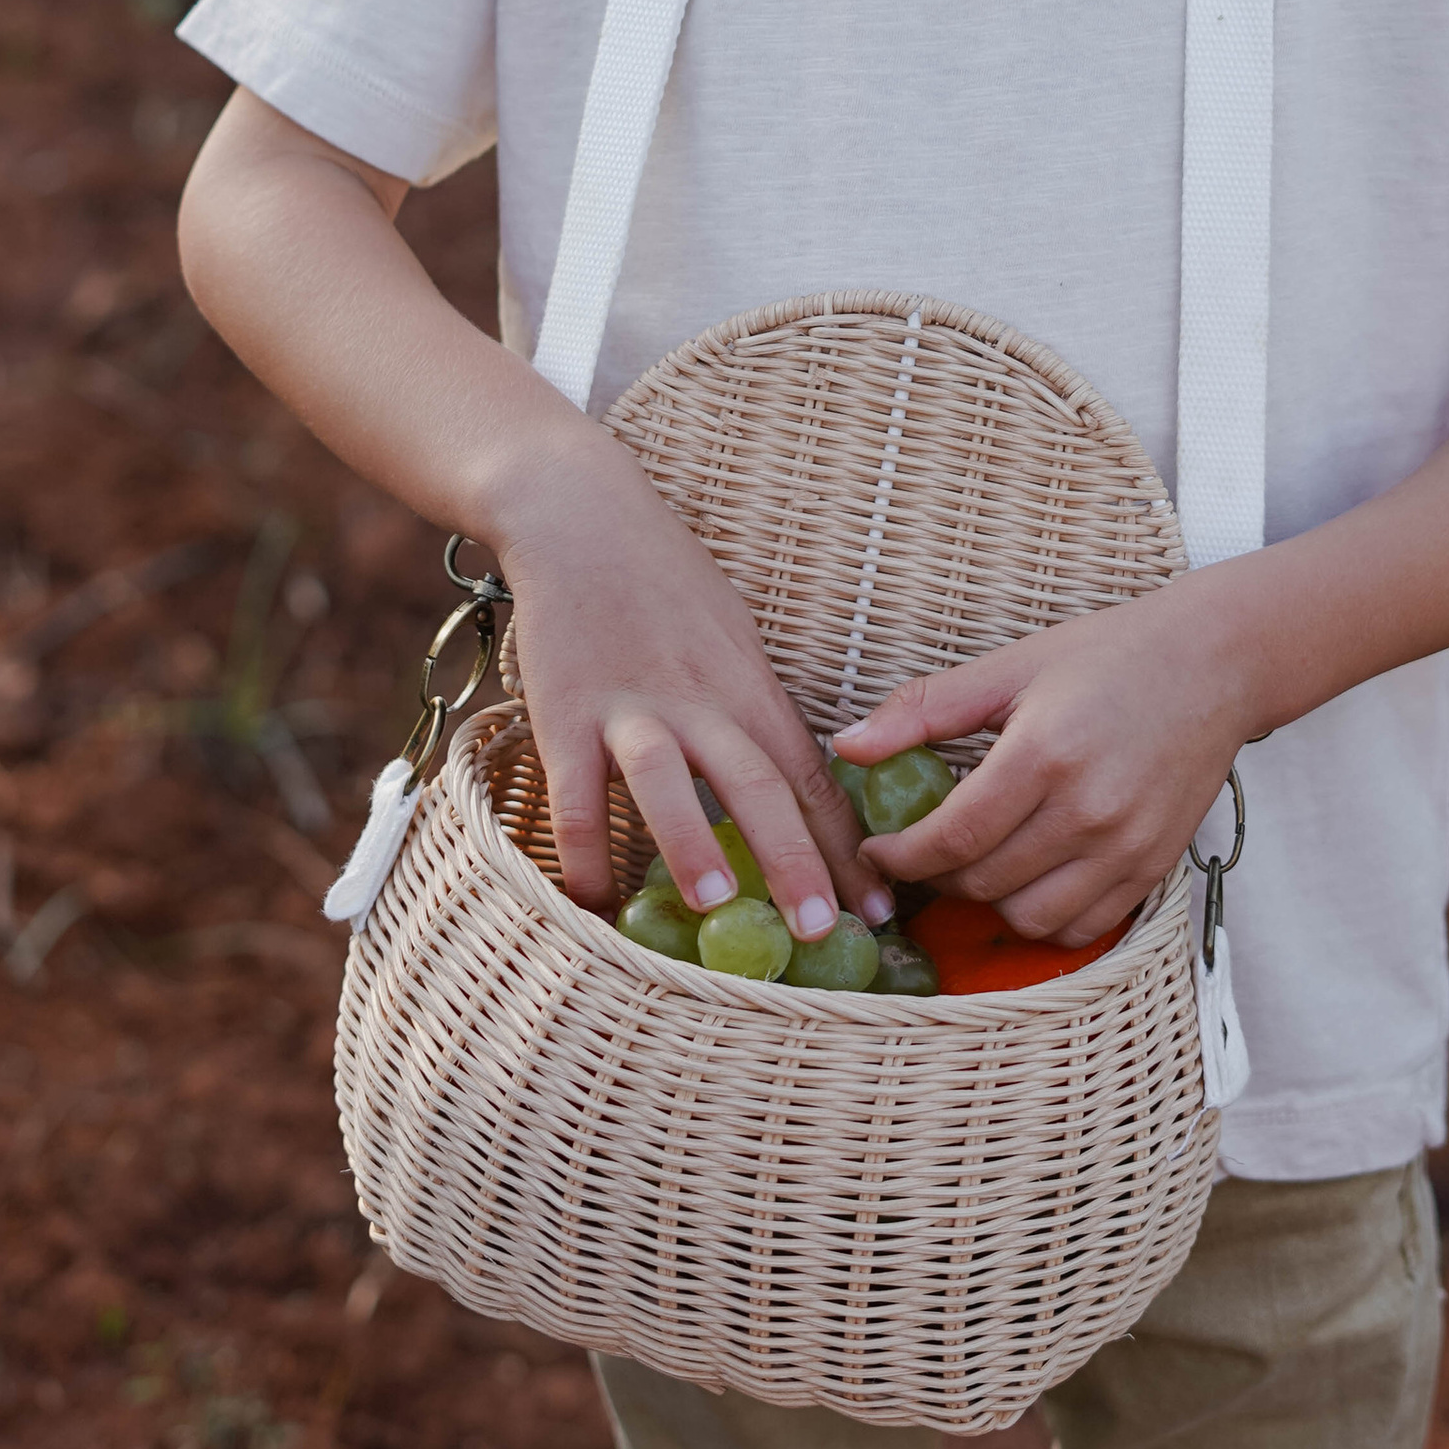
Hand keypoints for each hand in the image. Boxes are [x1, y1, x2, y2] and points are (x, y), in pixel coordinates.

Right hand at [490, 424, 891, 939]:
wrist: (581, 515)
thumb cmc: (665, 583)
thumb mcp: (733, 639)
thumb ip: (756, 713)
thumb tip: (798, 791)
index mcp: (750, 688)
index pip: (812, 777)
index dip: (847, 848)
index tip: (882, 913)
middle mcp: (701, 701)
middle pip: (760, 784)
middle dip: (796, 861)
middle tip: (824, 933)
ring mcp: (631, 708)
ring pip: (670, 781)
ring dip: (692, 845)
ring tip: (716, 907)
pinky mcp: (566, 713)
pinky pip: (574, 794)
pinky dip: (583, 852)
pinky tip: (593, 902)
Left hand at [836, 579, 1257, 948]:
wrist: (1216, 664)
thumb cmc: (1109, 655)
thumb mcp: (1012, 666)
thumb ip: (924, 709)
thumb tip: (847, 745)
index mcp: (1043, 753)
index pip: (950, 838)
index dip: (899, 855)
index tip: (876, 847)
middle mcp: (1088, 810)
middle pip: (982, 882)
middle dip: (933, 876)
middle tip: (916, 851)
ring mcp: (1127, 846)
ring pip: (1028, 917)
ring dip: (986, 902)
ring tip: (973, 864)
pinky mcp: (1154, 867)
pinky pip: (1082, 927)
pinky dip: (1044, 917)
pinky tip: (1027, 879)